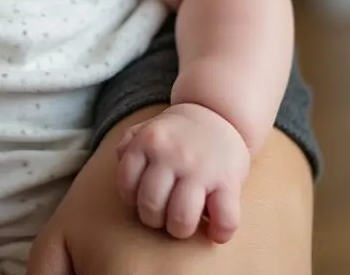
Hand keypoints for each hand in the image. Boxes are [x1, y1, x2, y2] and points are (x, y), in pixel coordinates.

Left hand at [114, 103, 250, 242]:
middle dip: (153, 220)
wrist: (218, 115)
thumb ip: (128, 145)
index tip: (141, 200)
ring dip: (180, 230)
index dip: (131, 200)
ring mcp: (201, 169)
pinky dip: (219, 233)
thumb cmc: (177, 132)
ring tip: (183, 223)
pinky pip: (224, 220)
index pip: (126, 183)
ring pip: (182, 218)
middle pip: (151, 205)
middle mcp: (172, 154)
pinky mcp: (228, 182)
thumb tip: (121, 165)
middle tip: (162, 215)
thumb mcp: (147, 128)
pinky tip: (213, 229)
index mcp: (149, 141)